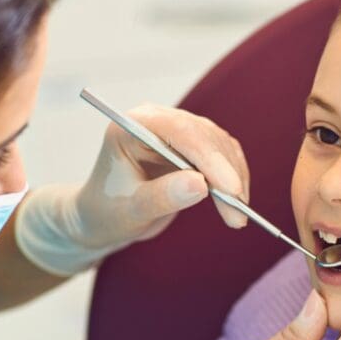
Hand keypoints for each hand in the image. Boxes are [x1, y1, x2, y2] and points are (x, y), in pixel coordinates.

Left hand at [15, 105, 249, 275]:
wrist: (103, 218)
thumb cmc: (106, 212)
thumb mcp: (130, 211)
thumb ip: (162, 196)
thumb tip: (201, 185)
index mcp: (132, 126)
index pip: (180, 131)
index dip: (209, 158)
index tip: (230, 190)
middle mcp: (156, 121)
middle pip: (205, 137)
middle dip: (225, 175)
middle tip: (238, 215)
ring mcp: (176, 131)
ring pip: (220, 145)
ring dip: (234, 180)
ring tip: (237, 217)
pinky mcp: (192, 147)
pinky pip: (223, 156)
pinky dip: (234, 179)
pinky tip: (236, 204)